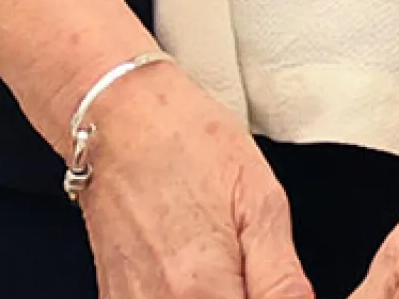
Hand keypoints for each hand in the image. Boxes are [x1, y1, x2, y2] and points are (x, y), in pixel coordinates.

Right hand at [67, 64, 312, 298]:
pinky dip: (188, 296)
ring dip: (219, 294)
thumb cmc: (189, 143)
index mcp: (202, 290)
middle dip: (245, 294)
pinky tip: (195, 267)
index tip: (273, 281)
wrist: (117, 119)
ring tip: (223, 258)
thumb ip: (281, 278)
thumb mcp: (260, 201)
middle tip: (250, 263)